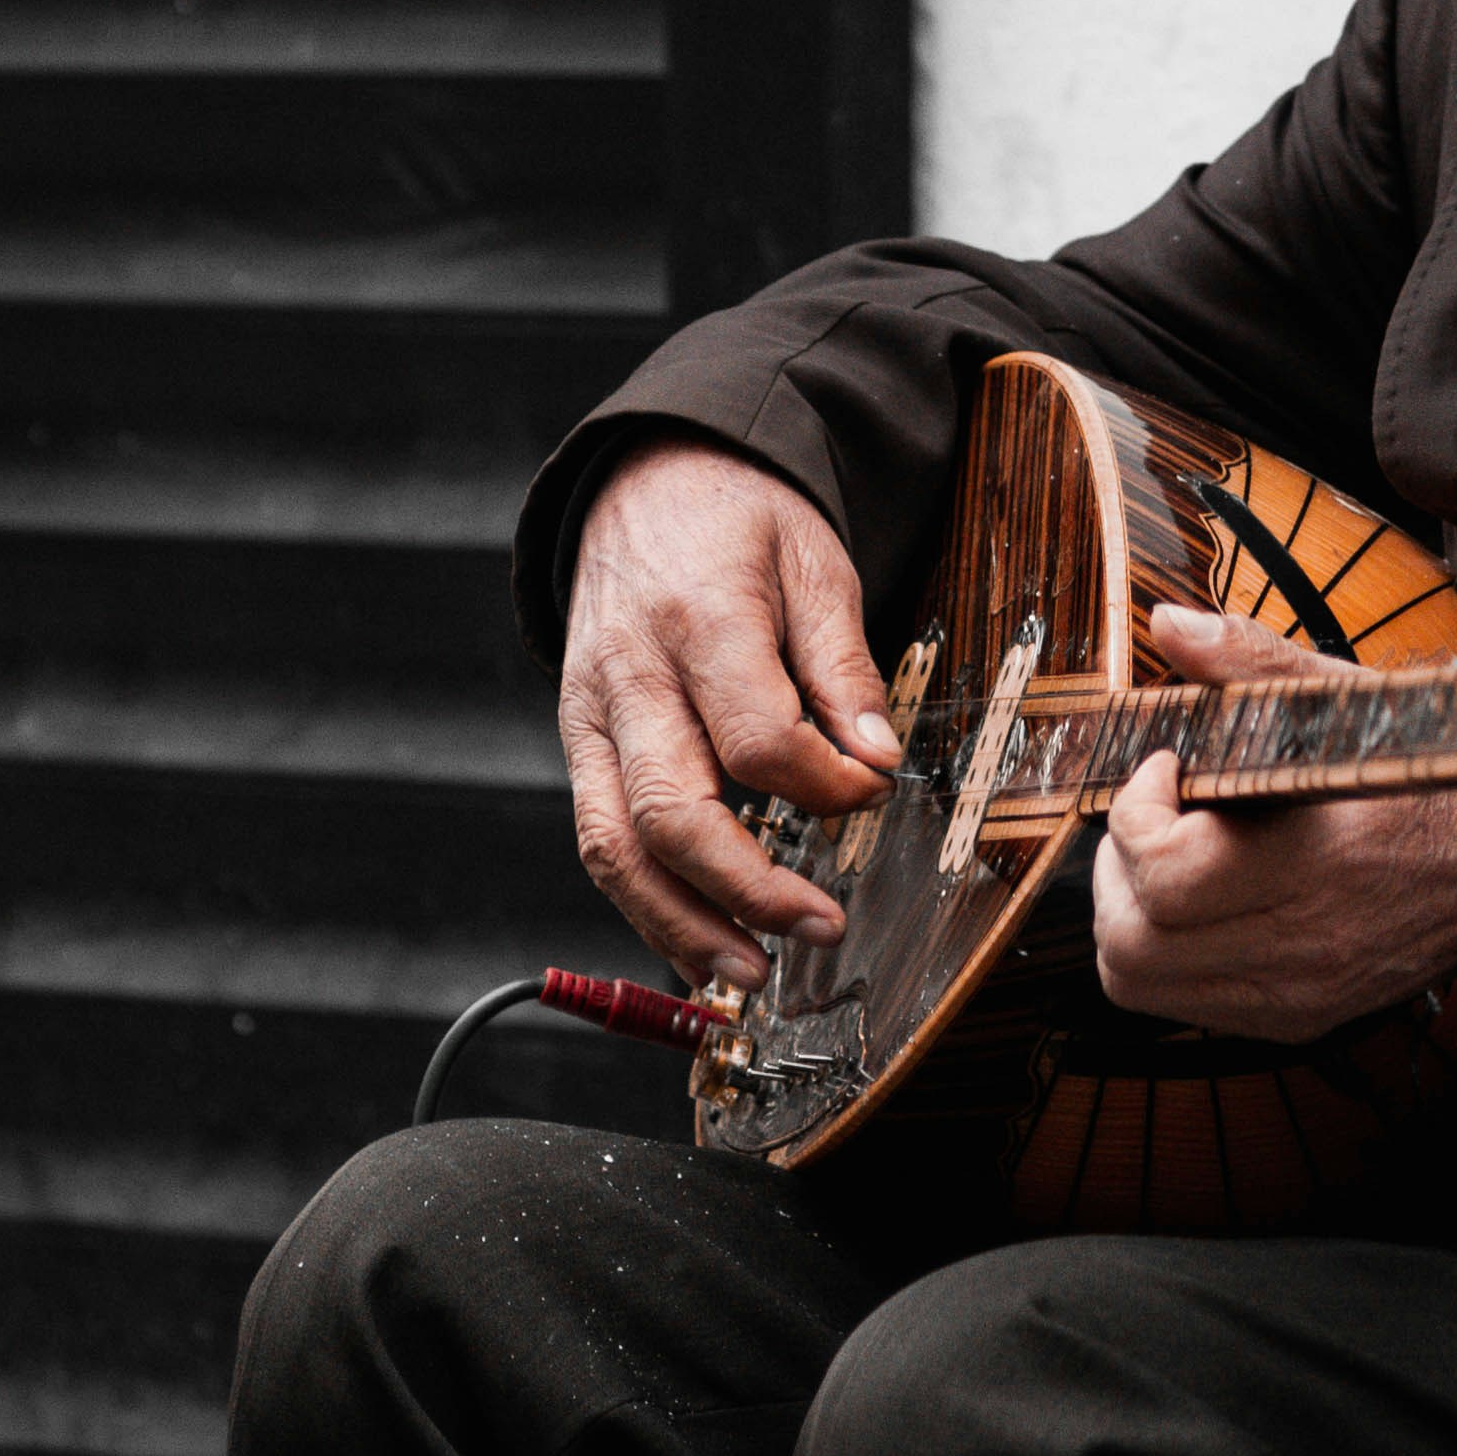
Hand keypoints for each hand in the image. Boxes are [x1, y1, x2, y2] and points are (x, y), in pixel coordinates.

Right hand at [554, 440, 912, 988]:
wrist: (644, 481)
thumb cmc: (738, 522)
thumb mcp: (814, 562)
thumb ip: (842, 666)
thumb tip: (878, 761)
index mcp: (697, 618)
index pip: (756, 736)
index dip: (823, 784)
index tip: (872, 791)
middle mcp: (629, 677)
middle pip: (672, 810)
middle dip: (747, 887)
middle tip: (820, 926)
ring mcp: (590, 715)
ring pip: (616, 846)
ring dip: (681, 925)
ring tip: (750, 974)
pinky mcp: (578, 743)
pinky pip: (600, 840)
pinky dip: (646, 906)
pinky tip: (700, 949)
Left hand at [1090, 598, 1456, 1039]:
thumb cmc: (1416, 781)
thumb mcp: (1345, 703)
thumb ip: (1251, 662)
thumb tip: (1169, 626)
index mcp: (1315, 867)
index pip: (1167, 876)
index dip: (1139, 813)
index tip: (1167, 769)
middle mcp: (1298, 950)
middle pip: (1131, 941)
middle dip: (1118, 866)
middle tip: (1154, 816)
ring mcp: (1289, 995)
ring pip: (1137, 980)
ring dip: (1127, 912)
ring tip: (1165, 857)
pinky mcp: (1287, 1019)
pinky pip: (1177, 1002)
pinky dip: (1163, 949)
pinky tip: (1199, 900)